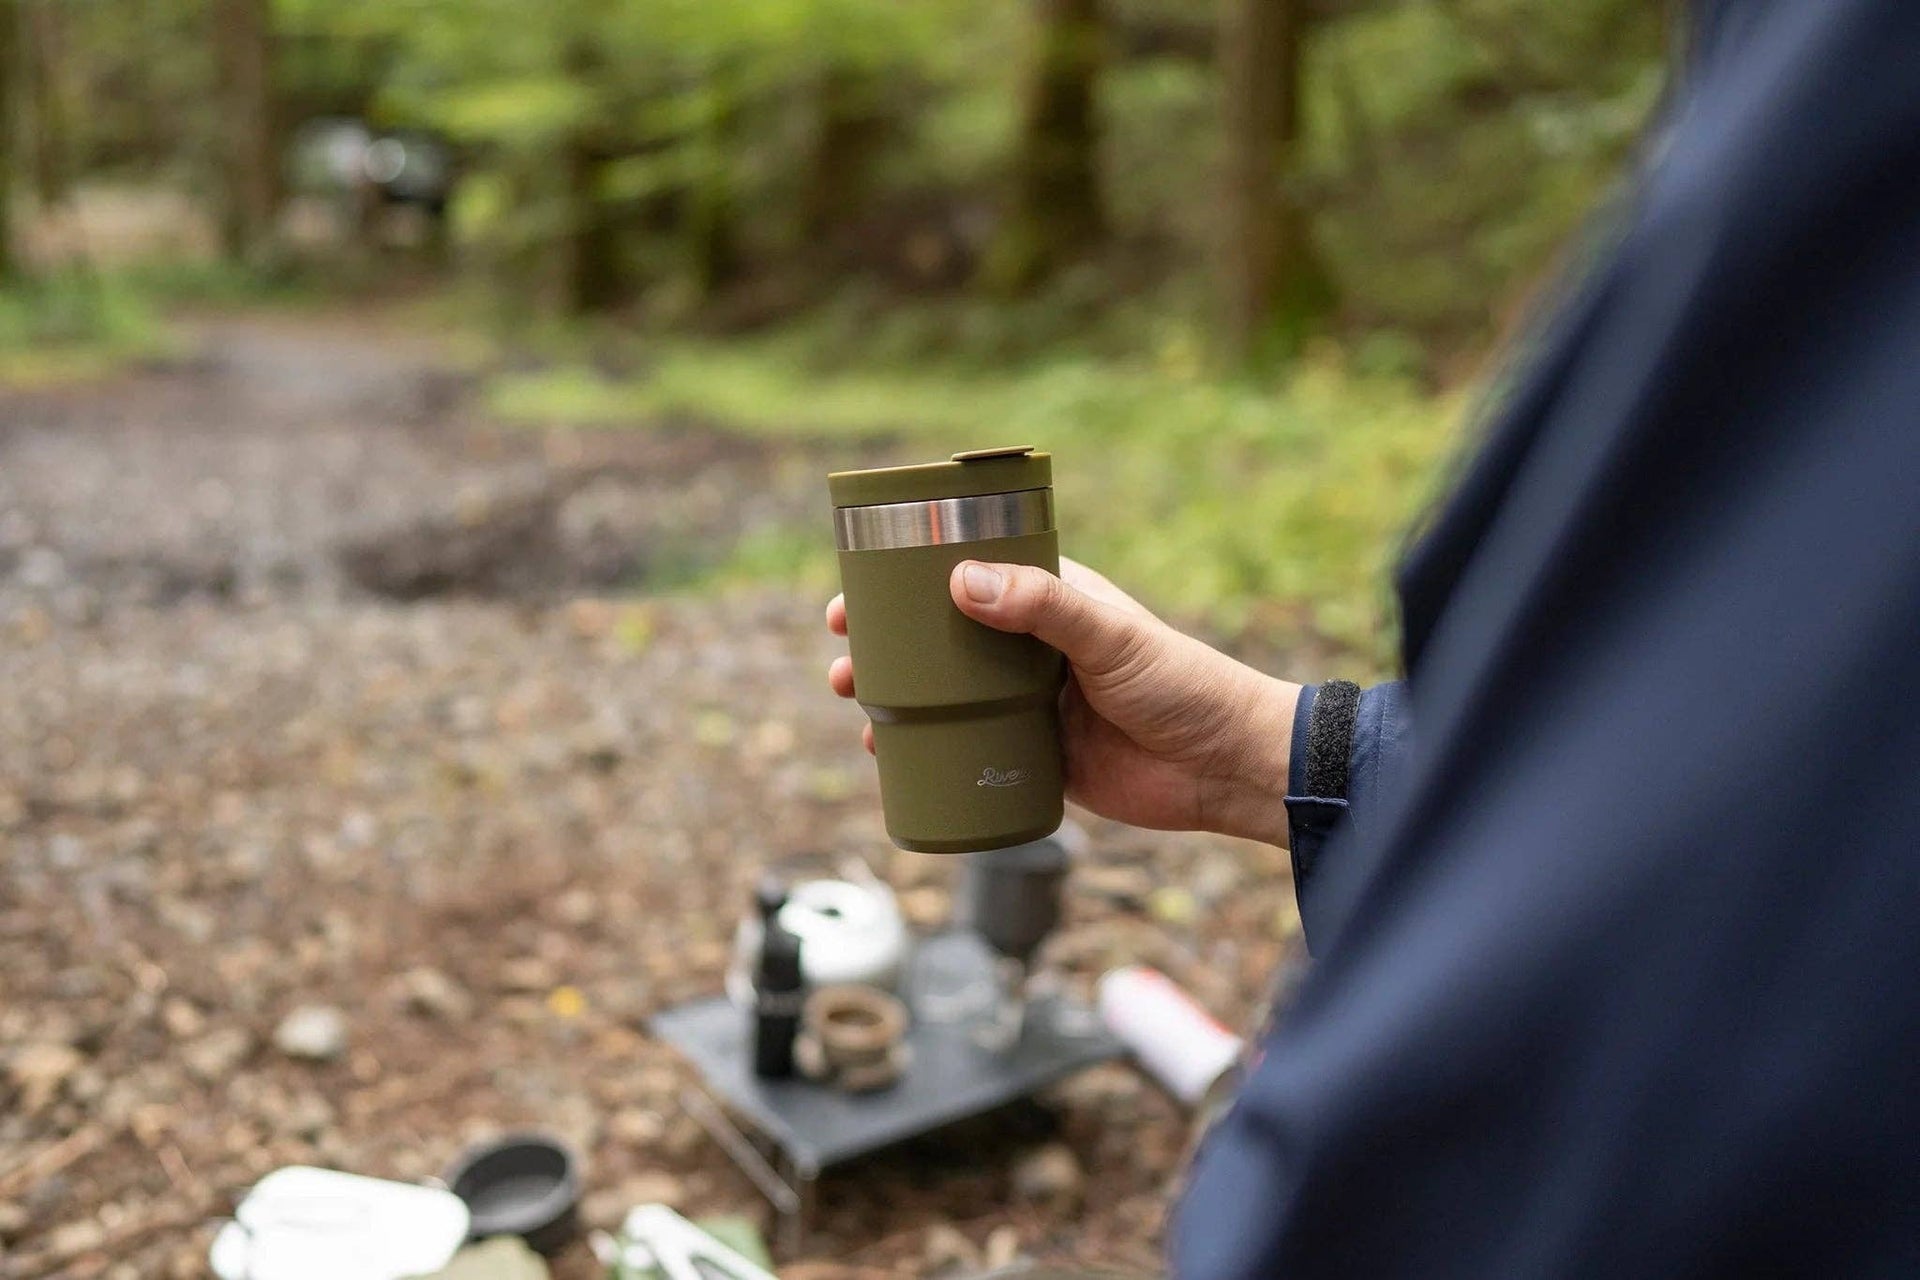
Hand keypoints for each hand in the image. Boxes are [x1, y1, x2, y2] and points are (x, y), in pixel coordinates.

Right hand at [825, 558, 1299, 845]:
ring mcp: (1031, 703)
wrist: (1224, 768)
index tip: (857, 590)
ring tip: (854, 707)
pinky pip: (969, 751)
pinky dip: (927, 753)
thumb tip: (960, 581)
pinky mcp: (1037, 757)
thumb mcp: (1108, 635)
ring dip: (896, 700)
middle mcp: (1031, 647)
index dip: (908, 580)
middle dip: (886, 646)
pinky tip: (889, 759)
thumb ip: (1042, 606)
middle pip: (941, 639)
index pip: (965, 574)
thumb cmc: (1181, 684)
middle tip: (841, 658)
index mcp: (1049, 599)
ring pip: (947, 696)